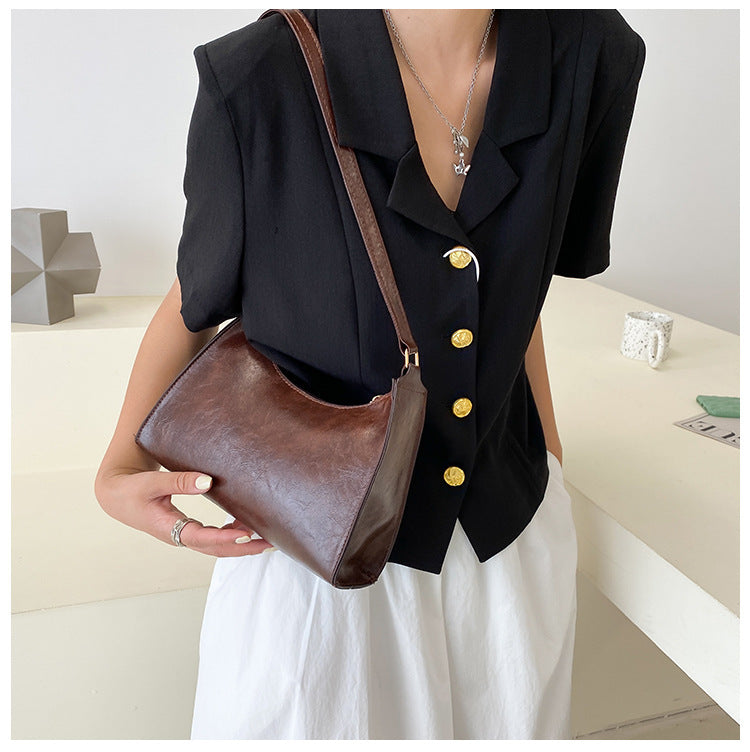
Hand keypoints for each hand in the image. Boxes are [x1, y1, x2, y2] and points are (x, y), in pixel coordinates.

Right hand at [95, 468, 274, 556]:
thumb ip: (179, 481)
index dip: (226, 537)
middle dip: (243, 547)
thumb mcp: (152, 483)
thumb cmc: (132, 489)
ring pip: (216, 546)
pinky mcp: (186, 529)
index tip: (247, 533)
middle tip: (270, 542)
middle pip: (216, 549)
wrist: (116, 495)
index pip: (203, 538)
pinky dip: (230, 534)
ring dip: (240, 543)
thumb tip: (209, 481)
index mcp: (169, 528)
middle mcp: (179, 536)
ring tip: (265, 537)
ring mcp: (183, 535)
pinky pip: (213, 537)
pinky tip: (245, 526)